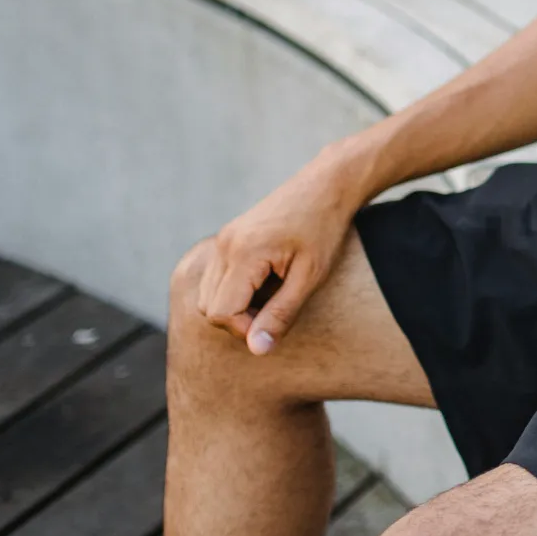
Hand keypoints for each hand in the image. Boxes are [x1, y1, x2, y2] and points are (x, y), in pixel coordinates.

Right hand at [194, 155, 359, 354]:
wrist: (328, 185)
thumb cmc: (325, 229)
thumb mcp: (309, 277)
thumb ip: (281, 314)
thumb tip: (256, 349)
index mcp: (243, 253)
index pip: (221, 313)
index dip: (245, 328)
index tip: (276, 322)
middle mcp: (225, 245)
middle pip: (209, 307)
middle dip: (239, 319)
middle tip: (278, 308)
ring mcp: (223, 239)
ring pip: (209, 294)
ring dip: (236, 304)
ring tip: (275, 292)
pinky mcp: (229, 237)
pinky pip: (218, 276)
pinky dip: (236, 288)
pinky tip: (268, 279)